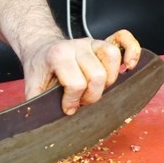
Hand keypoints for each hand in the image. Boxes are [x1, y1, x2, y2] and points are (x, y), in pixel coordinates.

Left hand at [20, 29, 141, 114]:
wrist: (40, 49)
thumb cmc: (39, 70)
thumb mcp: (32, 87)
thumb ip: (35, 105)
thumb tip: (39, 123)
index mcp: (57, 55)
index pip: (76, 83)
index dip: (72, 101)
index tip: (67, 107)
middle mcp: (76, 46)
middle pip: (98, 75)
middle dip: (91, 96)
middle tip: (81, 99)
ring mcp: (90, 42)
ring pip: (112, 58)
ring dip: (108, 80)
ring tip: (97, 88)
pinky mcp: (101, 43)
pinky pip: (123, 39)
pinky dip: (131, 52)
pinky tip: (128, 67)